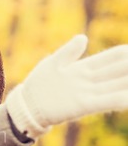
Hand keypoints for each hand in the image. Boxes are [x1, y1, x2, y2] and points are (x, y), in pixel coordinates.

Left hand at [6, 35, 127, 138]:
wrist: (26, 107)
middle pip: (120, 71)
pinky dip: (120, 99)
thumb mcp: (52, 64)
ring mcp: (88, 93)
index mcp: (84, 68)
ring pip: (118, 86)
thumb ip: (68, 52)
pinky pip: (106, 101)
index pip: (113, 58)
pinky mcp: (82, 106)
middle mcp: (90, 81)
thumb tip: (84, 38)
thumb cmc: (38, 84)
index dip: (126, 54)